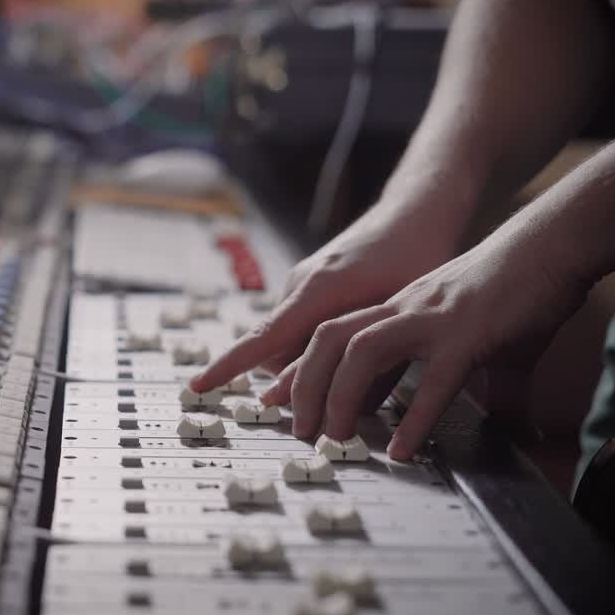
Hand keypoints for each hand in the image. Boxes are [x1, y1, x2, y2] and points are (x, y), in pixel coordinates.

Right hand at [190, 201, 456, 391]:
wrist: (415, 212)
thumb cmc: (415, 259)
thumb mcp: (394, 318)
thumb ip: (357, 359)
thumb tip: (328, 403)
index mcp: (316, 292)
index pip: (261, 338)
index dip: (228, 366)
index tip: (198, 385)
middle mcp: (300, 284)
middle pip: (276, 350)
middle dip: (295, 380)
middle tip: (340, 396)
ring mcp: (303, 281)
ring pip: (291, 339)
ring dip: (312, 362)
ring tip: (361, 359)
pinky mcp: (312, 282)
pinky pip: (301, 323)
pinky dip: (320, 343)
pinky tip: (358, 340)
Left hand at [259, 227, 590, 459]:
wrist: (550, 246)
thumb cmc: (511, 292)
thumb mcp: (463, 335)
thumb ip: (443, 372)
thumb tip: (449, 414)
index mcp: (395, 309)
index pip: (331, 338)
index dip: (300, 369)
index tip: (276, 401)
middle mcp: (401, 310)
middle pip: (328, 340)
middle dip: (305, 385)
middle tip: (300, 431)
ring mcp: (430, 319)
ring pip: (362, 352)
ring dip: (342, 397)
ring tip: (337, 438)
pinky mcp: (467, 334)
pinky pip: (431, 380)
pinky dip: (412, 418)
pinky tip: (401, 449)